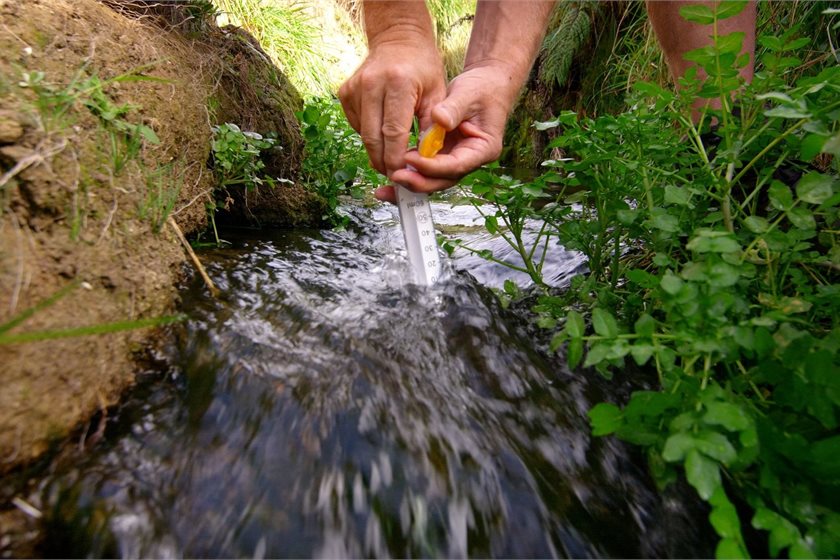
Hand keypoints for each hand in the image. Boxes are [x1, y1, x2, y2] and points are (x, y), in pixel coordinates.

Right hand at [338, 34, 445, 177]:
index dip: (396, 158)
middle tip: (394, 174)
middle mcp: (371, 84)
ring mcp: (354, 88)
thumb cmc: (422, 67)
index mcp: (398, 83)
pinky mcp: (345, 92)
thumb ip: (433, 128)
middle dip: (383, 161)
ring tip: (391, 155)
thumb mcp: (438, 94)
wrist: (398, 39)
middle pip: (373, 137)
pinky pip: (357, 125)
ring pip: (363, 134)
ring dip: (376, 150)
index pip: (393, 132)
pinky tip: (382, 132)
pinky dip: (369, 135)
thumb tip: (425, 160)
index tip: (401, 174)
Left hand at [375, 63, 517, 202]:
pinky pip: (426, 168)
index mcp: (483, 149)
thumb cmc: (482, 88)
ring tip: (386, 183)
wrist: (486, 85)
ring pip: (433, 179)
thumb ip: (453, 108)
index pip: (456, 165)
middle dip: (419, 182)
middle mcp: (470, 160)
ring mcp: (456, 159)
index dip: (432, 166)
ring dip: (410, 182)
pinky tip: (391, 169)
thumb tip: (438, 118)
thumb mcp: (469, 93)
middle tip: (395, 176)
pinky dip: (410, 171)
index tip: (410, 158)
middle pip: (443, 180)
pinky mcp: (443, 154)